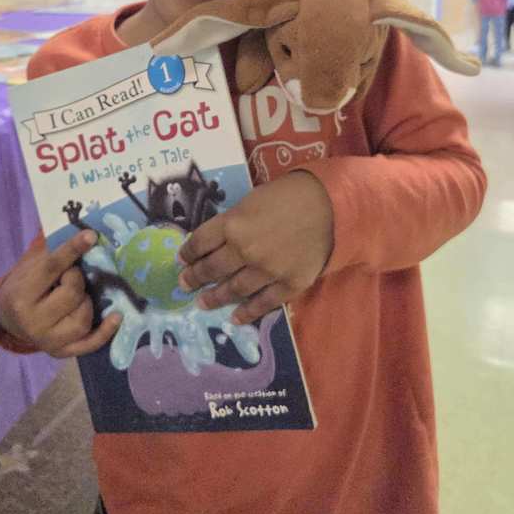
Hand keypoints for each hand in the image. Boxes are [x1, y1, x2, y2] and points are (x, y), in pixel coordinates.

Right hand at [0, 232, 120, 357]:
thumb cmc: (25, 284)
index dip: (72, 250)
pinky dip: (105, 332)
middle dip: (78, 280)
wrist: (9, 317)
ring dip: (88, 303)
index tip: (91, 236)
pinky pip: (89, 344)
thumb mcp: (30, 264)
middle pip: (71, 295)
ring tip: (80, 295)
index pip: (51, 268)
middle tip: (73, 275)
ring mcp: (47, 340)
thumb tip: (79, 228)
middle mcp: (32, 321)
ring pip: (82, 320)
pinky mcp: (61, 352)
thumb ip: (51, 249)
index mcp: (21, 294)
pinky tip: (117, 316)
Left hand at [177, 173, 333, 323]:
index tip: (182, 259)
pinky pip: (263, 303)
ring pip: (233, 289)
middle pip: (212, 268)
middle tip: (184, 283)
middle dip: (195, 277)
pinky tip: (235, 318)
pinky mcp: (288, 285)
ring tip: (203, 302)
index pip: (200, 242)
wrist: (330, 205)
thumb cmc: (288, 195)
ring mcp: (266, 270)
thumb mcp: (251, 200)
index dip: (188, 252)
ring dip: (215, 297)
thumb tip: (214, 240)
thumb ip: (232, 221)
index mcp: (232, 224)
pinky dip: (247, 312)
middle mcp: (244, 250)